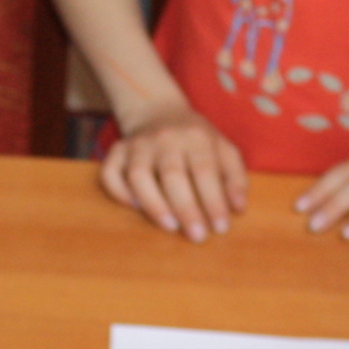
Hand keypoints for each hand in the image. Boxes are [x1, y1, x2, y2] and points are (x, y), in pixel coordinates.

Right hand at [104, 107, 250, 241]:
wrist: (159, 112)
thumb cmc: (196, 140)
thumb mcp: (223, 149)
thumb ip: (235, 178)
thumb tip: (238, 209)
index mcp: (195, 136)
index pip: (205, 170)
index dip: (213, 200)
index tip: (220, 228)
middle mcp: (165, 138)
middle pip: (172, 174)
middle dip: (186, 208)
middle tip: (197, 236)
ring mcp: (138, 144)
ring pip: (138, 175)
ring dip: (153, 203)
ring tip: (169, 227)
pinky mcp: (117, 151)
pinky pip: (109, 172)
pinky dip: (118, 191)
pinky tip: (133, 206)